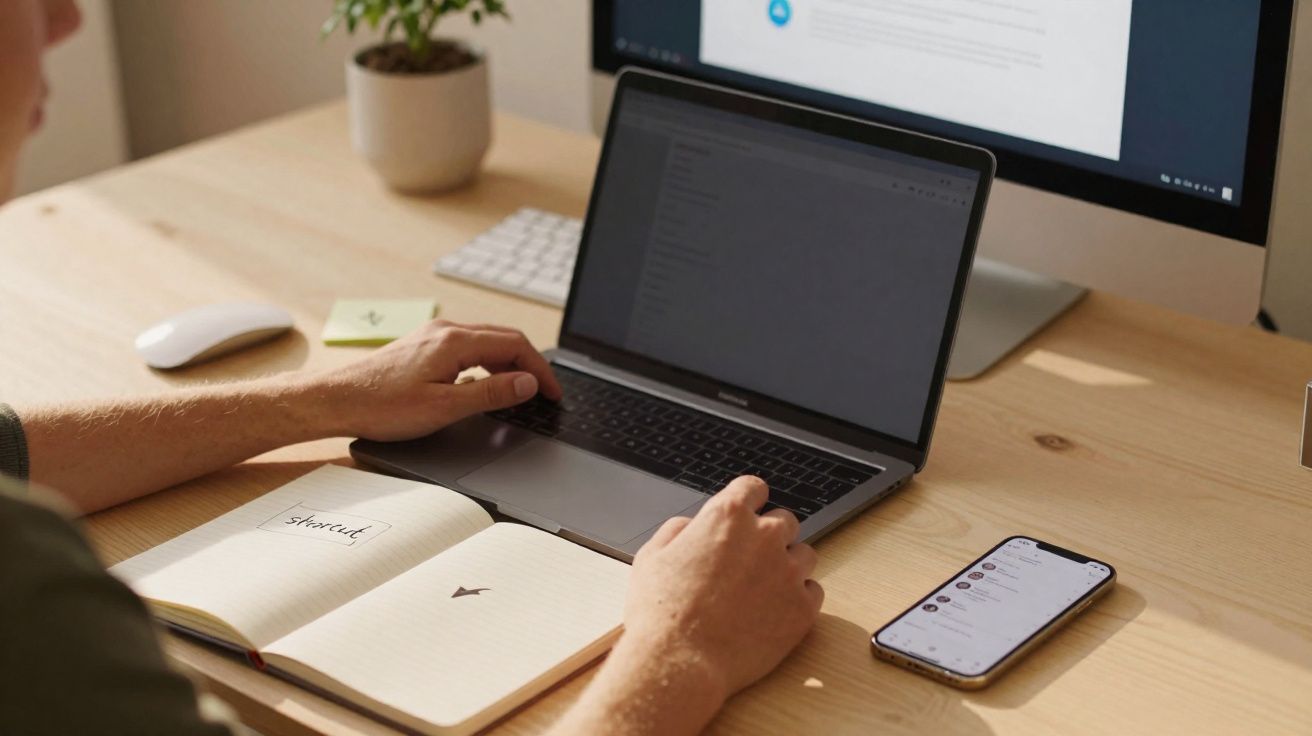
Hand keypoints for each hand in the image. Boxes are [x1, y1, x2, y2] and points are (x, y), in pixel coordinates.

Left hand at [307, 319, 562, 441]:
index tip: (553, 394)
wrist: (335, 400)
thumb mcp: (444, 407)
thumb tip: (527, 383)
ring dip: (509, 363)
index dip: (541, 370)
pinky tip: (485, 384)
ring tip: (521, 390)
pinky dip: (488, 362)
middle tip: (545, 393)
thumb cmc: (382, 406)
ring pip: (486, 341)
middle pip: (504, 338)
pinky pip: (468, 347)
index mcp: (455, 341)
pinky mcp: (423, 345)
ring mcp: (433, 335)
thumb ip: (490, 394)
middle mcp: (446, 329)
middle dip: (530, 364)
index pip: (516, 345)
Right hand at [622, 476, 823, 699]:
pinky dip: (797, 598)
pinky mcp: (803, 608)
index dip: (750, 499)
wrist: (679, 661)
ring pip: (804, 554)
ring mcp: (788, 572)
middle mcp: (765, 536)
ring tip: (763, 589)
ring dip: (787, 565)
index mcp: (728, 515)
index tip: (750, 511)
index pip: (754, 488)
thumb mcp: (652, 556)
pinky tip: (773, 611)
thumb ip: (678, 530)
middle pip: (785, 521)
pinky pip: (813, 591)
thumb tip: (692, 527)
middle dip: (770, 536)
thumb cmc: (661, 611)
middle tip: (750, 560)